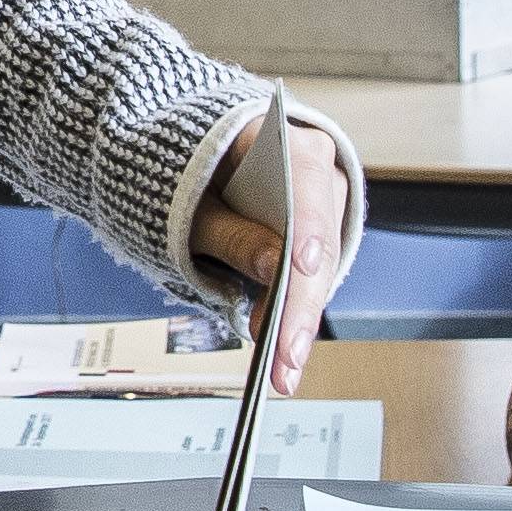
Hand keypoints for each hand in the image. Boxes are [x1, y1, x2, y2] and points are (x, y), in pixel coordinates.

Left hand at [192, 108, 354, 386]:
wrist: (192, 158)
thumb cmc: (188, 173)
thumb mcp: (193, 204)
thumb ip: (233, 233)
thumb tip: (275, 265)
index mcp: (287, 144)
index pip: (306, 181)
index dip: (307, 224)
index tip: (302, 265)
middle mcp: (318, 172)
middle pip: (318, 241)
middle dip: (301, 303)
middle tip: (286, 354)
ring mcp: (322, 206)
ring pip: (322, 268)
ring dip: (301, 319)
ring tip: (284, 366)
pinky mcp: (315, 236)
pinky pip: (312, 276)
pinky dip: (295, 311)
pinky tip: (284, 349)